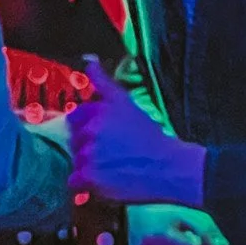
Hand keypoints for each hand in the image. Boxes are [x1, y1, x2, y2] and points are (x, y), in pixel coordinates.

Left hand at [67, 60, 206, 206]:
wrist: (171, 168)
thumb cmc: (151, 137)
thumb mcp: (128, 104)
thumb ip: (104, 82)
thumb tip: (89, 60)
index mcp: (98, 112)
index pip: (76, 119)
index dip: (90, 128)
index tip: (109, 137)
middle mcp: (91, 131)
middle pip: (74, 141)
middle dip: (89, 147)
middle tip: (115, 153)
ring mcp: (88, 155)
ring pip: (75, 161)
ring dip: (90, 166)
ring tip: (115, 168)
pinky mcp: (90, 178)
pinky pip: (74, 181)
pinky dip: (87, 184)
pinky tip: (107, 180)